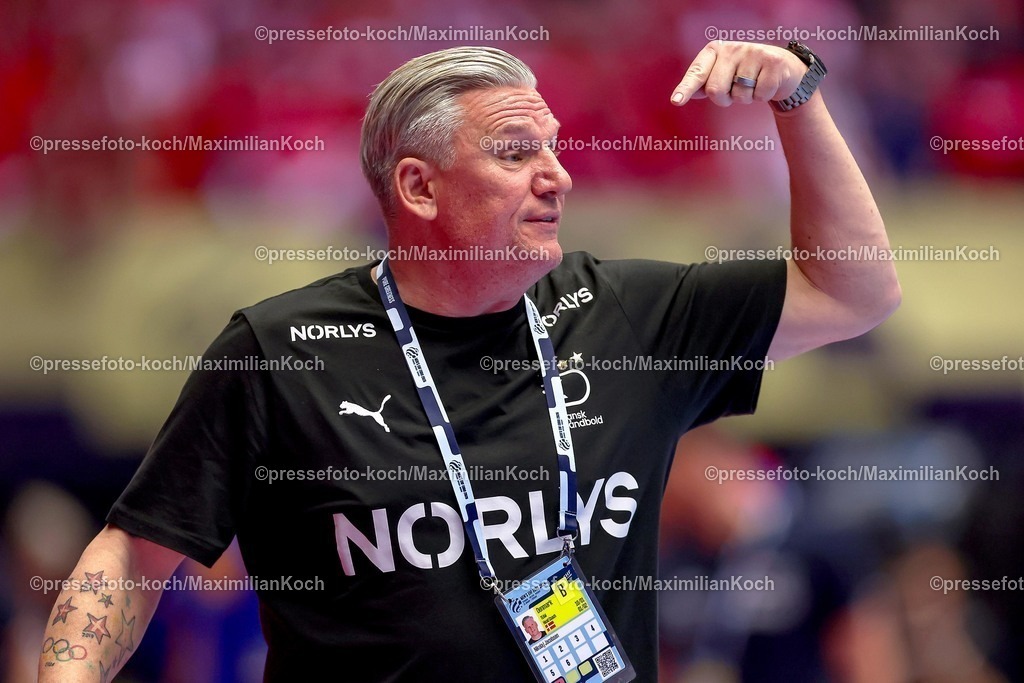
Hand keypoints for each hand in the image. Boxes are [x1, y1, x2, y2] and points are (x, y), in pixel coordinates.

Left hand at [671, 41, 807, 107]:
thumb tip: (680, 97)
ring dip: (746, 98)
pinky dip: (762, 97)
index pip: (697, 72)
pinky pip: (759, 96)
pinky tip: (766, 84)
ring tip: (753, 84)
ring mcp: (754, 53)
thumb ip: (703, 85)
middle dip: (725, 99)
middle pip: (716, 90)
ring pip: (739, 95)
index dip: (686, 88)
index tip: (676, 101)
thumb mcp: (723, 75)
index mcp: (715, 50)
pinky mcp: (773, 62)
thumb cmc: (745, 74)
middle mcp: (733, 48)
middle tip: (734, 90)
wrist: (781, 69)